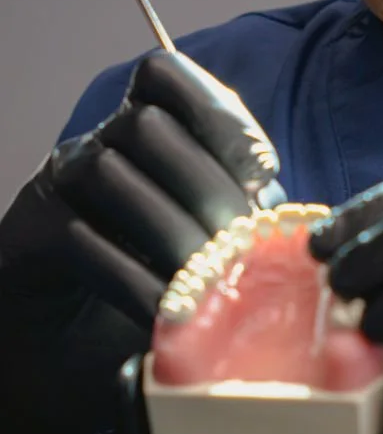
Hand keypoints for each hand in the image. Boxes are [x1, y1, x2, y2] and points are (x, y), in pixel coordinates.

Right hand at [0, 52, 283, 433]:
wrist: (62, 357)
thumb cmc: (146, 291)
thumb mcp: (206, 246)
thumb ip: (240, 221)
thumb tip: (300, 223)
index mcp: (144, 134)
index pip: (167, 76)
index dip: (218, 110)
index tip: (262, 169)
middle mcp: (97, 145)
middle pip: (146, 124)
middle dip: (205, 182)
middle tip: (238, 243)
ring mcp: (59, 185)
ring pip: (109, 170)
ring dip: (169, 229)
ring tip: (208, 282)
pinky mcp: (30, 234)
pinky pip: (80, 237)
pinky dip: (133, 277)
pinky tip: (168, 314)